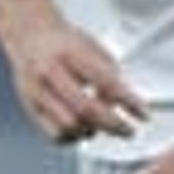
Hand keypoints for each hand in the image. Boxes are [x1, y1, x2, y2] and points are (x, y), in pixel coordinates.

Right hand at [2, 16, 145, 144]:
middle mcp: (50, 72)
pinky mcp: (31, 107)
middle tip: (128, 130)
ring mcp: (37, 92)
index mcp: (70, 53)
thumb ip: (110, 75)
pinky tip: (82, 129)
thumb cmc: (64, 42)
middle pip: (86, 109)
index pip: (105, 82)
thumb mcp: (93, 48)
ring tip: (100, 125)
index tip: (143, 114)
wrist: (30, 35)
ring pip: (70, 126)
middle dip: (113, 125)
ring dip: (92, 131)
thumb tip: (125, 105)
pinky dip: (74, 137)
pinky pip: (55, 134)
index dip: (128, 101)